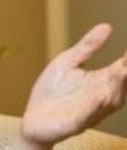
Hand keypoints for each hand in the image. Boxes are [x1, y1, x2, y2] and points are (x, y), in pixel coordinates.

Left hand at [4, 23, 126, 149]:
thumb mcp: (67, 63)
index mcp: (102, 81)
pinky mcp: (74, 124)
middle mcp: (102, 97)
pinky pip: (87, 115)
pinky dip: (95, 106)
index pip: (123, 68)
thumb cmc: (52, 91)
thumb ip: (87, 47)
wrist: (32, 119)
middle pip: (122, 84)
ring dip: (118, 87)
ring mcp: (90, 112)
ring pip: (110, 100)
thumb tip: (107, 26)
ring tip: (124, 71)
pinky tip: (100, 96)